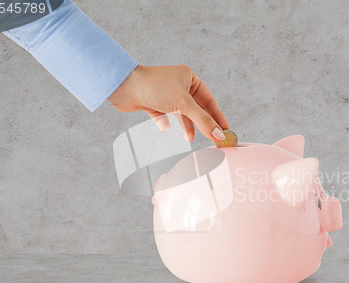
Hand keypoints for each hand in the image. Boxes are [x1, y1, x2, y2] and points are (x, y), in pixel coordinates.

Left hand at [108, 64, 228, 142]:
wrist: (123, 86)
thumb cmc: (154, 86)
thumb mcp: (184, 104)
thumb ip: (203, 121)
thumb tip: (218, 135)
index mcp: (189, 78)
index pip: (209, 100)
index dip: (217, 116)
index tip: (225, 130)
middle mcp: (179, 85)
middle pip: (196, 109)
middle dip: (203, 124)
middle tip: (213, 139)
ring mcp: (166, 94)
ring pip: (181, 114)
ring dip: (186, 126)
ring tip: (189, 138)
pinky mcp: (154, 103)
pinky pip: (165, 116)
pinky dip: (166, 122)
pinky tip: (166, 127)